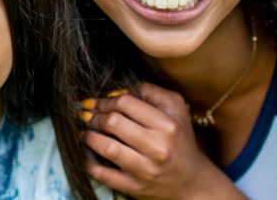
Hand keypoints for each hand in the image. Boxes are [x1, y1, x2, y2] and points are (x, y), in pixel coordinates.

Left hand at [82, 83, 245, 199]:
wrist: (192, 181)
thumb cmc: (180, 139)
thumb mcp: (176, 109)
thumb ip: (151, 91)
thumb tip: (118, 88)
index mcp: (167, 125)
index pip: (126, 103)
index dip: (105, 100)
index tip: (96, 102)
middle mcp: (158, 147)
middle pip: (114, 123)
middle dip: (94, 117)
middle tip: (86, 116)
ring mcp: (147, 170)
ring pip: (108, 148)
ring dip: (89, 137)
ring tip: (84, 133)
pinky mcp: (136, 188)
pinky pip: (105, 175)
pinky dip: (89, 164)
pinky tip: (86, 154)